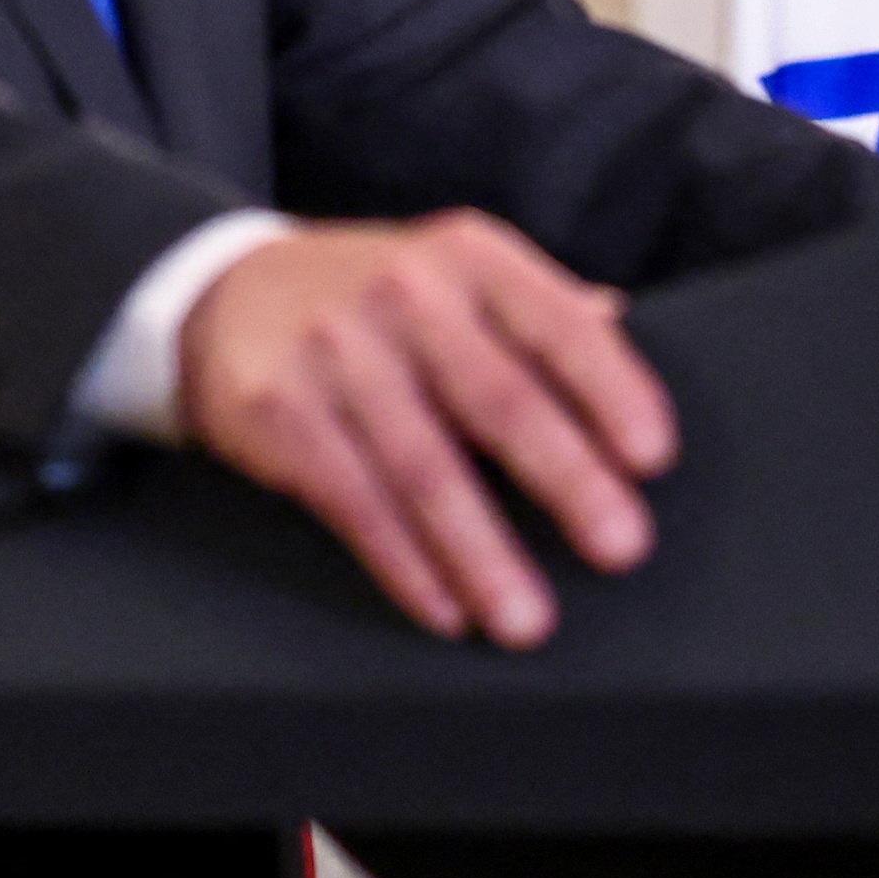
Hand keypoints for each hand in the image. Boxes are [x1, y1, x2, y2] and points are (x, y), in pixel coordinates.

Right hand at [179, 213, 674, 645]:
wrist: (224, 294)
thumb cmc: (377, 298)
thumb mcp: (460, 275)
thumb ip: (542, 309)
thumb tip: (622, 325)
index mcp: (472, 258)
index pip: (559, 326)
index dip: (612, 391)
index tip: (654, 458)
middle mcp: (406, 296)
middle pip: (499, 400)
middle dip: (567, 480)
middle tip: (621, 548)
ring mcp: (336, 353)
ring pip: (424, 468)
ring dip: (482, 553)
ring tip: (528, 619)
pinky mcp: (280, 412)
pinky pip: (354, 502)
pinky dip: (404, 563)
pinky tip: (446, 608)